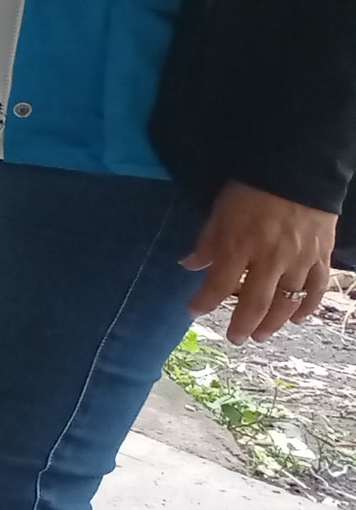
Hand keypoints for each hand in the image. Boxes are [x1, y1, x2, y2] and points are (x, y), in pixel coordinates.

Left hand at [182, 181, 340, 343]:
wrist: (298, 171)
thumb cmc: (252, 189)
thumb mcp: (221, 211)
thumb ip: (208, 241)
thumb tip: (189, 265)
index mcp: (240, 245)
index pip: (218, 283)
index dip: (204, 301)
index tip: (193, 312)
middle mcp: (271, 258)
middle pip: (256, 301)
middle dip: (243, 323)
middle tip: (235, 338)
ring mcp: (300, 259)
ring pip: (287, 300)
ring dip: (274, 322)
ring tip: (261, 334)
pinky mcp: (322, 256)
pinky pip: (316, 288)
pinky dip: (306, 306)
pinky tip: (297, 318)